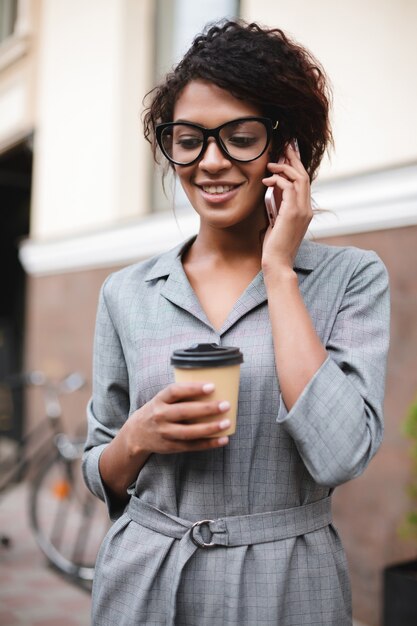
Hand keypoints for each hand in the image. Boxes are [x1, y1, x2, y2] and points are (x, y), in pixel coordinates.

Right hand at [125, 382, 230, 454]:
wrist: (136, 434)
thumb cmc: (157, 411)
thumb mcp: (162, 399)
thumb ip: (180, 395)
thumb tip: (212, 387)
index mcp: (159, 400)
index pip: (175, 391)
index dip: (193, 388)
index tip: (212, 386)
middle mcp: (160, 416)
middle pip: (184, 412)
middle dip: (206, 409)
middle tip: (225, 405)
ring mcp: (165, 433)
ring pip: (189, 432)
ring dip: (210, 428)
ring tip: (227, 423)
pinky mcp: (171, 447)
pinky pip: (192, 446)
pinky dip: (208, 444)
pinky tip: (223, 440)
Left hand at [261, 141, 312, 272]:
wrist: (277, 263)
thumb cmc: (274, 246)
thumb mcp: (277, 221)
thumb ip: (278, 205)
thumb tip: (273, 189)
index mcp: (304, 210)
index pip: (303, 182)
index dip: (296, 166)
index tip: (287, 153)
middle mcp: (306, 208)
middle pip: (304, 175)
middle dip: (294, 159)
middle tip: (284, 146)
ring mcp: (302, 211)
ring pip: (299, 178)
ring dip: (285, 167)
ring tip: (271, 164)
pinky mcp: (293, 213)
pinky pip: (289, 187)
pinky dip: (278, 179)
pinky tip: (267, 180)